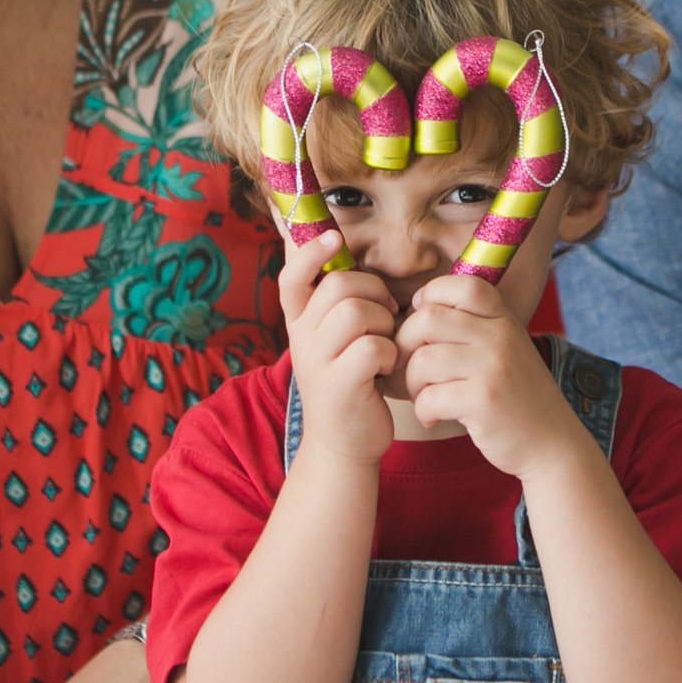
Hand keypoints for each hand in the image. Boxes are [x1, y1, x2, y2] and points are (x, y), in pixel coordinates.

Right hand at [275, 228, 396, 467]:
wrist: (343, 444)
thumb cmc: (349, 381)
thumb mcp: (332, 338)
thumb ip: (334, 299)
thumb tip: (331, 238)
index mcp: (299, 322)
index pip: (291, 275)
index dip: (310, 251)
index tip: (333, 238)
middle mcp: (302, 338)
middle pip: (338, 285)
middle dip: (374, 291)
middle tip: (386, 315)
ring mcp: (318, 362)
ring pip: (356, 311)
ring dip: (383, 322)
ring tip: (386, 342)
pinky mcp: (340, 385)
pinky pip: (372, 346)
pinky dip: (390, 353)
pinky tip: (387, 368)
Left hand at [396, 277, 586, 478]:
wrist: (553, 444)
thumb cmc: (517, 399)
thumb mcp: (506, 351)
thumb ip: (473, 328)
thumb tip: (416, 310)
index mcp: (504, 320)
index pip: (462, 285)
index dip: (431, 297)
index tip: (423, 327)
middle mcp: (500, 337)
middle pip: (428, 319)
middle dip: (406, 345)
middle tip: (413, 370)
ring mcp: (493, 367)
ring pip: (422, 360)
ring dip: (412, 384)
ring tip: (425, 398)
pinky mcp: (484, 401)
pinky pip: (429, 397)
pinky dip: (423, 412)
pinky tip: (435, 419)